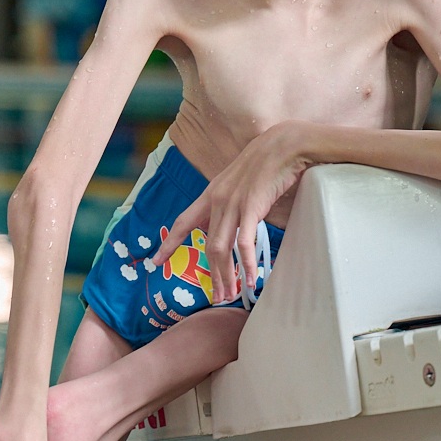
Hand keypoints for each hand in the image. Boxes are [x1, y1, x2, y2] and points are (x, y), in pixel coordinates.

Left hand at [153, 123, 312, 304]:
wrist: (285, 144)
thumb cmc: (268, 160)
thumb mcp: (241, 179)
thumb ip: (233, 198)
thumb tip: (234, 216)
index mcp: (212, 193)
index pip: (185, 222)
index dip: (169, 243)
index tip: (155, 261)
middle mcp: (218, 200)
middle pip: (207, 245)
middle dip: (212, 274)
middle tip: (217, 296)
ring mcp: (234, 204)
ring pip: (221, 248)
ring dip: (225, 274)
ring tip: (230, 294)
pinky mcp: (252, 208)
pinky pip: (244, 242)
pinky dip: (246, 263)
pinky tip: (250, 279)